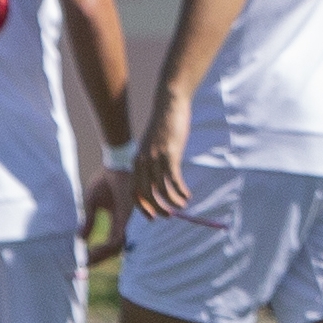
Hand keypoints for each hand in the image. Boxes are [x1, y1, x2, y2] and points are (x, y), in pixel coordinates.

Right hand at [79, 163, 129, 252]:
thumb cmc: (105, 180)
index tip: (85, 261)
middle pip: (114, 249)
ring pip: (116, 247)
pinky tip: (93, 249)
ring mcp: (125, 220)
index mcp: (117, 220)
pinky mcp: (124, 216)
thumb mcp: (92, 204)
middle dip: (99, 258)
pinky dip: (106, 247)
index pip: (111, 243)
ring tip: (88, 258)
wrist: (115, 164)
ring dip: (101, 255)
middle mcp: (123, 223)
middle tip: (85, 265)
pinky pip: (117, 237)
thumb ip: (88, 222)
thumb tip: (81, 239)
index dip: (99, 254)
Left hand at [130, 90, 193, 219]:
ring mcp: (156, 159)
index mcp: (137, 161)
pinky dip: (181, 191)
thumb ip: (152, 160)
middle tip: (170, 215)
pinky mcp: (170, 154)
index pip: (134, 191)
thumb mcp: (153, 145)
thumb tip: (159, 179)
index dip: (142, 207)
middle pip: (147, 194)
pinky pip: (174, 180)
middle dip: (158, 208)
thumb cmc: (163, 126)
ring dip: (173, 202)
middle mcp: (143, 162)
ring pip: (161, 189)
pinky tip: (187, 195)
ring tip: (183, 205)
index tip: (153, 217)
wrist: (169, 105)